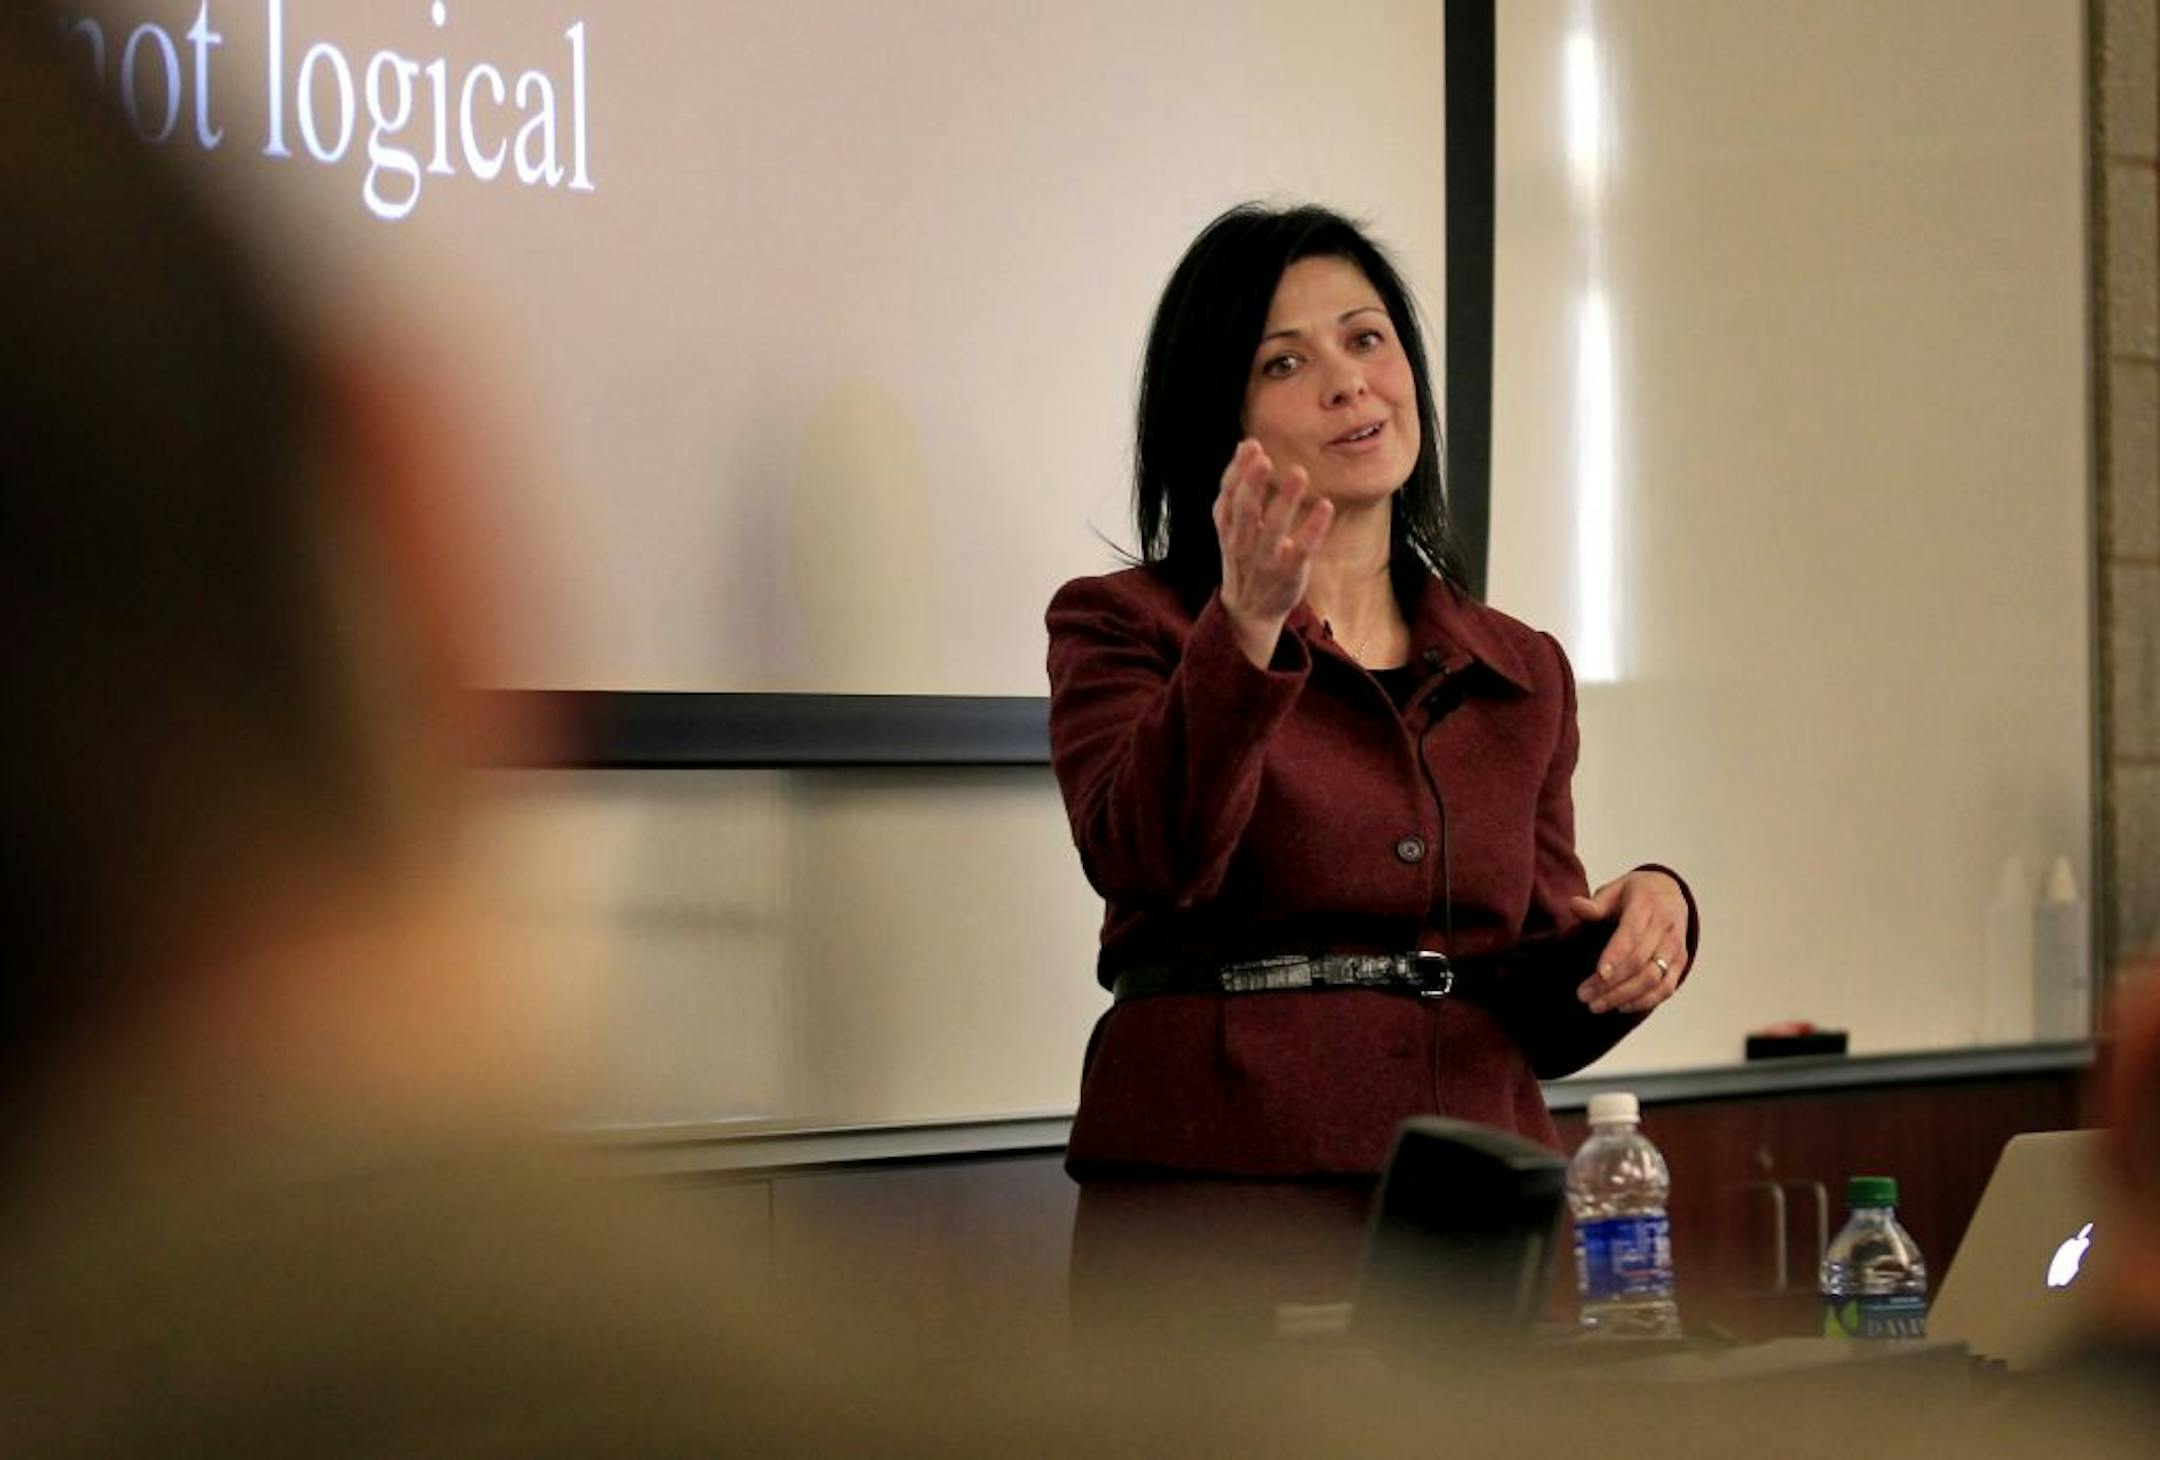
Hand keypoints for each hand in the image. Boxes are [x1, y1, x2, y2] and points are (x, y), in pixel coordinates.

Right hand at [1213, 438, 1333, 667]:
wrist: (1249, 611)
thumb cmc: (1244, 557)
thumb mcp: (1231, 526)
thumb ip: (1236, 490)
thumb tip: (1244, 446)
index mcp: (1228, 529)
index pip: (1228, 496)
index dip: (1237, 472)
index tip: (1250, 445)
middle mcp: (1243, 543)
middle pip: (1245, 511)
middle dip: (1252, 484)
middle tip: (1264, 458)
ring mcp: (1266, 560)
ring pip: (1273, 529)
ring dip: (1285, 500)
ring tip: (1299, 473)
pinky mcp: (1289, 573)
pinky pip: (1302, 550)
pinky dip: (1313, 528)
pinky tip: (1325, 506)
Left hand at [1571, 871, 1689, 1013]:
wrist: (1670, 891)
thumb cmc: (1634, 894)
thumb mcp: (1614, 890)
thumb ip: (1595, 904)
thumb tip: (1574, 905)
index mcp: (1646, 905)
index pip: (1632, 934)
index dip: (1616, 956)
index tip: (1598, 974)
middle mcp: (1665, 927)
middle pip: (1640, 962)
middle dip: (1611, 983)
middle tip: (1584, 996)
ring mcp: (1675, 946)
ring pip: (1654, 978)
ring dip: (1625, 996)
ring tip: (1596, 1006)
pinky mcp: (1681, 961)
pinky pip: (1667, 987)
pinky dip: (1645, 1001)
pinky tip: (1621, 1007)